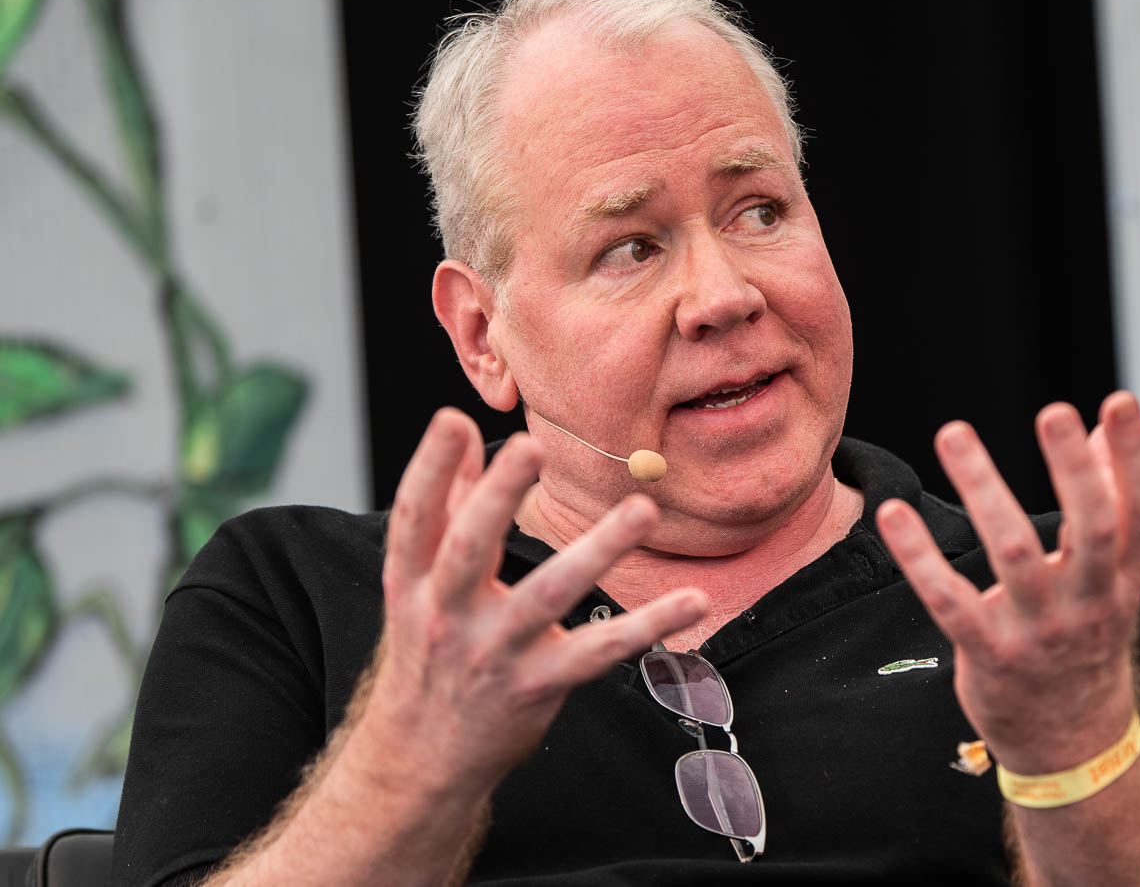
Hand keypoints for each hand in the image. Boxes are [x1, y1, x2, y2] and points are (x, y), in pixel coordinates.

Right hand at [360, 408, 707, 795]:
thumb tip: (465, 435)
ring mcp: (494, 653)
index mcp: (411, 583)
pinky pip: (601, 651)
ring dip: (598, 550)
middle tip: (529, 445)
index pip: (415, 518)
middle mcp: (446, 615)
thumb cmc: (427, 652)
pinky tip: (690, 599)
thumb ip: (443, 510)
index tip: (450, 419)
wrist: (419, 758)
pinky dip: (649, 625)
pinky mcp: (539, 685)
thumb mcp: (416, 587)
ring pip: (548, 595)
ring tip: (642, 511)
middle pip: (469, 549)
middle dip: (497, 497)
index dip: (429, 468)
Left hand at [875, 391, 1139, 773]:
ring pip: (1012, 554)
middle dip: (1073, 470)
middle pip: (1090, 528)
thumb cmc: (1087, 636)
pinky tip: (893, 513)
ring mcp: (1039, 631)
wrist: (1072, 740)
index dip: (1134, 456)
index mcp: (1123, 578)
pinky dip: (919, 557)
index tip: (1120, 401)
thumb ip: (1112, 506)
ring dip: (982, 490)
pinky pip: (949, 600)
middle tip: (1054, 410)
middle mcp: (1089, 602)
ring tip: (954, 431)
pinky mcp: (988, 653)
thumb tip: (1108, 426)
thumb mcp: (1113, 579)